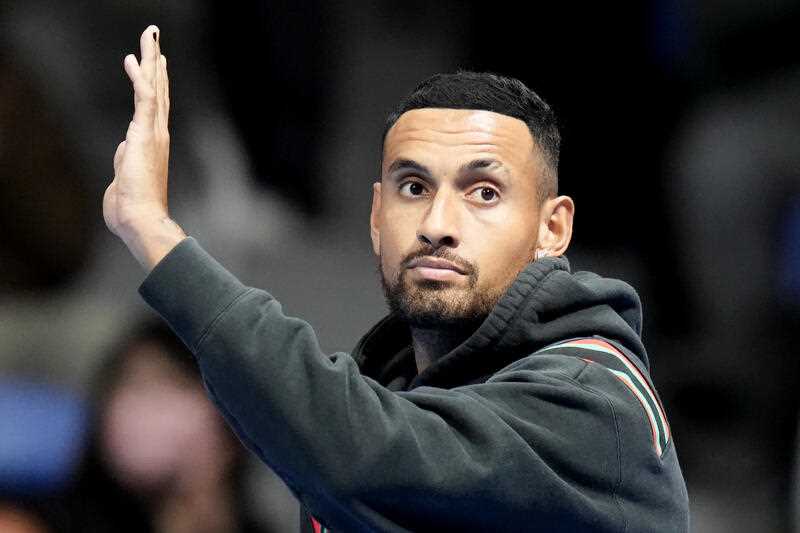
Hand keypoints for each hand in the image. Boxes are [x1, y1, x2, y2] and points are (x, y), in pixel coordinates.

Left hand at [104, 25, 185, 270]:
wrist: (141, 218)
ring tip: (149, 37)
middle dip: (156, 63)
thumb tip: (124, 147)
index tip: (157, 62)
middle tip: (155, 39)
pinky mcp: (144, 134)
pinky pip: (144, 99)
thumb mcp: (125, 177)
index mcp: (154, 144)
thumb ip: (125, 158)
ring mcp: (153, 133)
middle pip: (159, 91)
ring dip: (150, 61)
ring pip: (154, 88)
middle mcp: (158, 134)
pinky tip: (132, 59)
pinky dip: (139, 78)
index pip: (157, 106)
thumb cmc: (133, 206)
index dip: (157, 82)